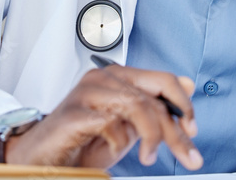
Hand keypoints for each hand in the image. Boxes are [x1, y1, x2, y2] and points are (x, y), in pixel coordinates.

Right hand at [3, 65, 201, 170]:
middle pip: (154, 96)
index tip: (192, 131)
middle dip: (175, 129)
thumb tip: (188, 85)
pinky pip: (111, 123)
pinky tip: (115, 149)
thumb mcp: (128, 126)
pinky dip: (120, 142)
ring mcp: (88, 93)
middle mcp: (104, 79)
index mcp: (119, 77)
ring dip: (152, 138)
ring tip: (147, 158)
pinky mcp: (74, 113)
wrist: (43, 157)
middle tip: (187, 155)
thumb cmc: (82, 141)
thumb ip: (154, 107)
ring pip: (137, 106)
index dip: (184, 105)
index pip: (163, 80)